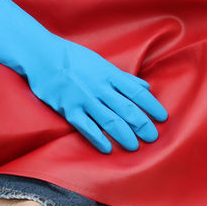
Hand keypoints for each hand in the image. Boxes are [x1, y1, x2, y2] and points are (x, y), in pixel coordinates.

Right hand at [24, 35, 168, 153]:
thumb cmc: (74, 58)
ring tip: (134, 146)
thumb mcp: (101, 62)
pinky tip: (107, 148)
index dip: (151, 105)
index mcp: (110, 74)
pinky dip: (98, 138)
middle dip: (142, 124)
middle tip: (153, 137)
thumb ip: (123, 78)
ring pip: (109, 120)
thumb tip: (146, 86)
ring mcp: (84, 99)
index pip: (137, 92)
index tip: (163, 117)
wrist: (43, 56)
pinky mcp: (69, 109)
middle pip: (126, 108)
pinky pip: (86, 127)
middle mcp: (100, 87)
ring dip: (124, 134)